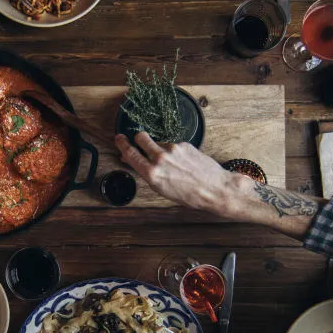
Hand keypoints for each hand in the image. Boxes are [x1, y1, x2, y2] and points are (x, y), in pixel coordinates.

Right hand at [115, 132, 237, 214]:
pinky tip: (183, 162)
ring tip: (171, 163)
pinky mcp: (184, 144)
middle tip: (141, 143)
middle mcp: (160, 158)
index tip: (118, 138)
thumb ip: (146, 172)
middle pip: (141, 137)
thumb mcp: (161, 188)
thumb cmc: (188, 195)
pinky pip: (172, 144)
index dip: (122, 144)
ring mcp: (173, 149)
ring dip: (159, 148)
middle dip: (138, 139)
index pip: (130, 153)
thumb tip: (133, 160)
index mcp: (152, 173)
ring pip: (158, 142)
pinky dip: (174, 151)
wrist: (214, 188)